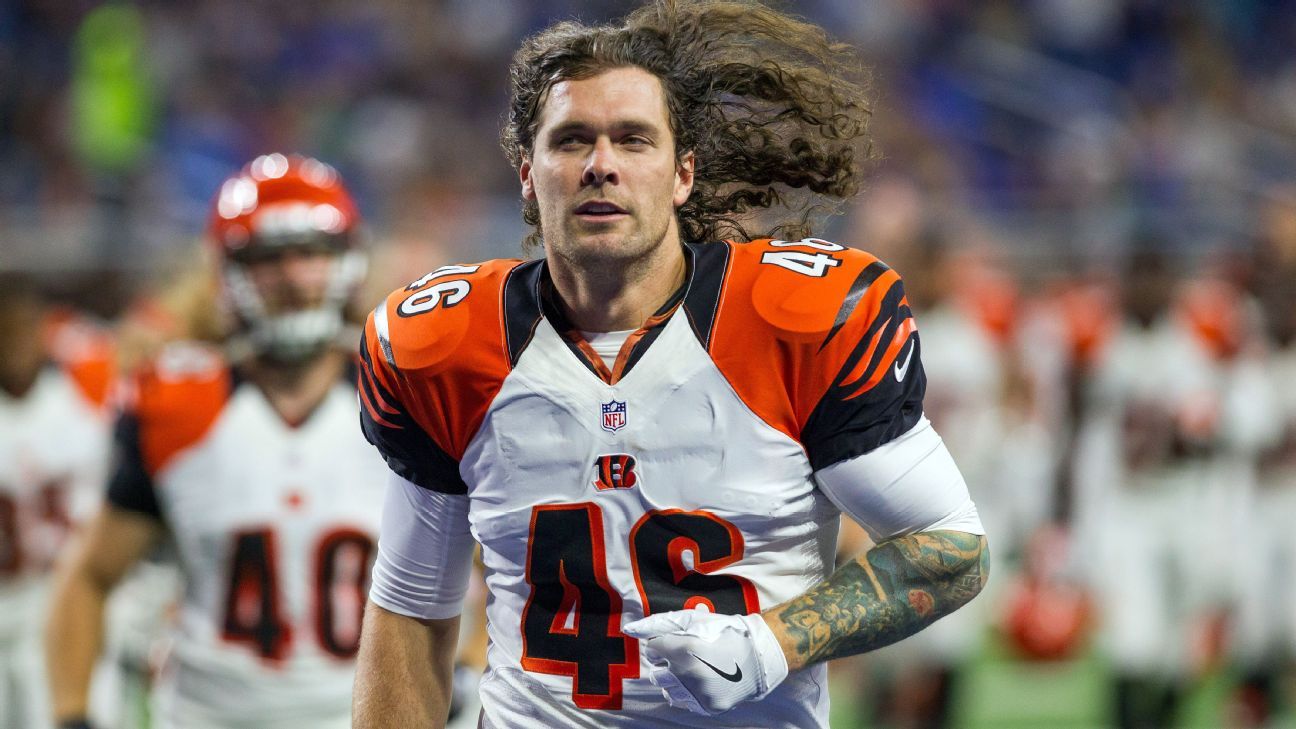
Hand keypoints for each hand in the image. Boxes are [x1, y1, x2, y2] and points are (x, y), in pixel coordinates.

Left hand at [623, 608, 788, 714]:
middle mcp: (688, 674)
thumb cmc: (724, 632)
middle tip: (684, 657)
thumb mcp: (693, 619)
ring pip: (668, 691)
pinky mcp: (708, 706)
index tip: (674, 643)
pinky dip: (688, 693)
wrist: (758, 654)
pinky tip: (700, 682)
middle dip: (666, 665)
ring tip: (692, 670)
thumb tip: (630, 628)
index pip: (652, 650)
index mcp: (684, 649)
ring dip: (675, 680)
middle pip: (656, 675)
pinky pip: (684, 703)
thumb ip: (659, 624)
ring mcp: (698, 693)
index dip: (662, 645)